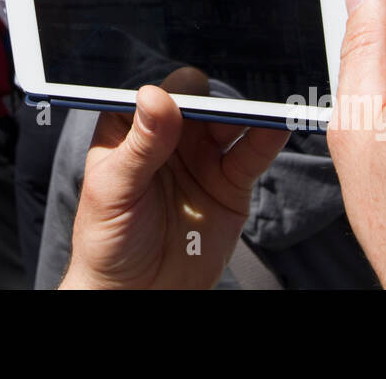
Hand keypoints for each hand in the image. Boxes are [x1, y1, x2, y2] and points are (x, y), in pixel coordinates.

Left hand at [61, 67, 288, 289]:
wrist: (138, 293)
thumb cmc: (108, 239)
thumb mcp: (114, 189)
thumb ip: (139, 145)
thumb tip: (155, 96)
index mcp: (130, 128)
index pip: (156, 95)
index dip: (172, 92)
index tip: (185, 99)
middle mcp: (169, 135)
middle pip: (200, 102)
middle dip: (215, 98)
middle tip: (228, 102)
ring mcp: (201, 157)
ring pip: (229, 123)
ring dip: (246, 112)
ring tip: (263, 106)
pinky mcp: (230, 184)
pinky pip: (251, 154)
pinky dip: (266, 137)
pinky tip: (277, 125)